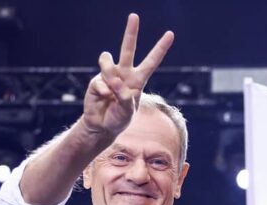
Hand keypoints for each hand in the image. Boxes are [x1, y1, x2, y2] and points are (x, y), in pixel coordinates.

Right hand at [83, 13, 174, 138]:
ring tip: (110, 91)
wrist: (101, 126)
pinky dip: (102, 92)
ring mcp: (109, 75)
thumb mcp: (127, 113)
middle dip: (131, 32)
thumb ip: (124, 97)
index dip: (160, 48)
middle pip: (128, 49)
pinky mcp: (96, 81)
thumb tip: (114, 82)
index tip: (170, 34)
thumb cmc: (118, 119)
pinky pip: (100, 82)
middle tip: (134, 16)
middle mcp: (124, 73)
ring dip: (109, 74)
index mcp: (138, 80)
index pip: (151, 62)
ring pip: (108, 62)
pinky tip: (103, 99)